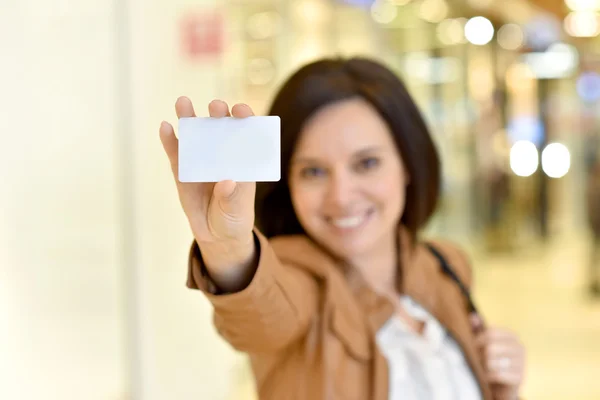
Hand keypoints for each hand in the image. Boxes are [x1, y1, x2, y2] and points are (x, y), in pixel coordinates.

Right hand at [160, 97, 257, 288]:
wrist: (216, 235)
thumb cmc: (234, 217)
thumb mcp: (236, 210)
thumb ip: (232, 196)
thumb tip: (227, 181)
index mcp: (242, 160)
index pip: (245, 133)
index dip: (244, 118)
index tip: (240, 110)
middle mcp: (222, 154)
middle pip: (220, 128)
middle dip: (218, 114)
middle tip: (215, 107)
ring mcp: (201, 160)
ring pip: (194, 135)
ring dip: (189, 117)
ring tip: (183, 102)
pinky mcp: (182, 171)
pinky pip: (175, 153)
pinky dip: (169, 140)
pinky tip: (165, 127)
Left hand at [471, 315, 524, 399]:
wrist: (502, 387)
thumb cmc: (491, 361)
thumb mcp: (485, 344)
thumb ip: (479, 330)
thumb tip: (473, 316)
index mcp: (512, 336)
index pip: (491, 333)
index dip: (478, 340)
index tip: (473, 347)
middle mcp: (520, 347)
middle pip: (491, 347)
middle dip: (480, 356)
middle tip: (478, 360)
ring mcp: (522, 363)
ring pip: (492, 362)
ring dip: (483, 367)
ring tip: (483, 368)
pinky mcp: (520, 378)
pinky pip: (497, 374)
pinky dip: (488, 376)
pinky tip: (487, 377)